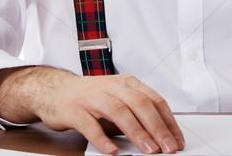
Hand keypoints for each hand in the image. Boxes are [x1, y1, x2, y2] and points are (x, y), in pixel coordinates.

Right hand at [0, 66, 185, 154]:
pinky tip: (112, 151)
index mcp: (127, 83)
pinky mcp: (75, 109)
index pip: (154, 100)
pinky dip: (103, 139)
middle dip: (157, 128)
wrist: (55, 90)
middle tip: (168, 148)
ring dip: (136, 132)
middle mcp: (112, 86)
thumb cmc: (91, 98)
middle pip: (140, 104)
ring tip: (148, 150)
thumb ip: (136, 114)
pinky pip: (91, 125)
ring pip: (119, 112)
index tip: (177, 140)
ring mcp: (93, 96)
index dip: (168, 121)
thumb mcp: (118, 100)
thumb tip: (160, 136)